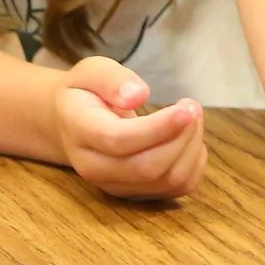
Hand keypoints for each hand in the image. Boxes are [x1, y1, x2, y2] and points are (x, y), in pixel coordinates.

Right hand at [54, 57, 205, 198]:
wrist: (70, 125)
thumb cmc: (84, 93)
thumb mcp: (90, 70)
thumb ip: (111, 79)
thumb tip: (138, 95)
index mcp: (78, 131)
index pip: (118, 140)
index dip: (156, 128)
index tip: (184, 110)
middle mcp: (92, 166)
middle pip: (145, 167)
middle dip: (180, 137)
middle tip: (192, 107)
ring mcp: (114, 185)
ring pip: (166, 180)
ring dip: (190, 148)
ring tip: (192, 117)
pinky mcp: (136, 194)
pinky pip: (177, 187)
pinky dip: (193, 163)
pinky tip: (188, 139)